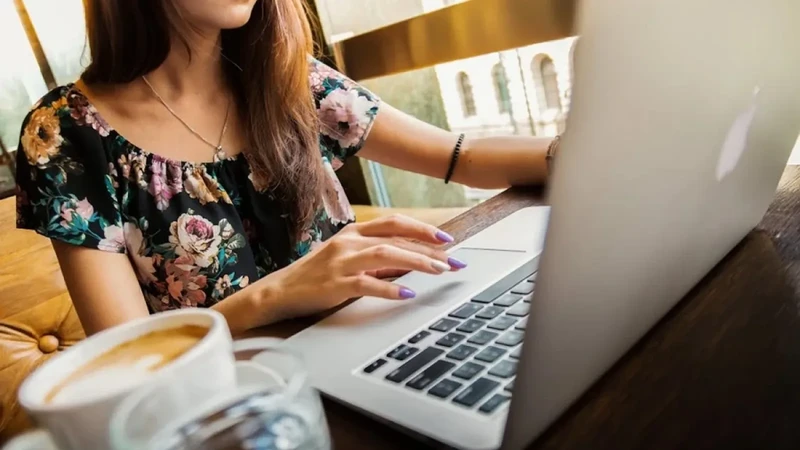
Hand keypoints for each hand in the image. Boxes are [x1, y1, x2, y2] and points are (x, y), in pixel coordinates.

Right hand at [257, 215, 467, 321]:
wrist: (279, 292)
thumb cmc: (316, 276)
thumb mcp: (346, 259)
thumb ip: (375, 257)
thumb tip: (411, 261)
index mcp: (353, 232)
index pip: (394, 223)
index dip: (422, 229)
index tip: (447, 239)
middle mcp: (348, 242)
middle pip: (396, 238)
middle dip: (429, 249)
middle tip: (454, 261)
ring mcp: (341, 262)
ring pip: (386, 254)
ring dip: (416, 262)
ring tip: (439, 271)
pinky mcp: (334, 285)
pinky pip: (367, 284)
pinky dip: (390, 288)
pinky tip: (407, 293)